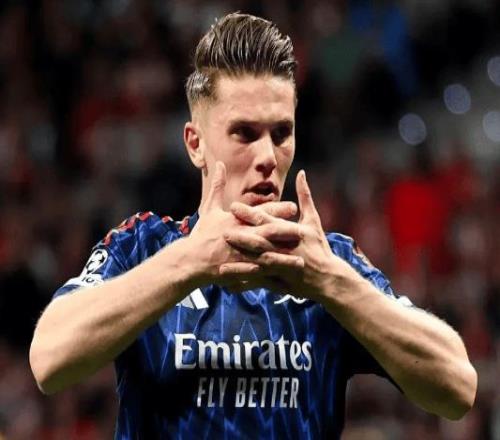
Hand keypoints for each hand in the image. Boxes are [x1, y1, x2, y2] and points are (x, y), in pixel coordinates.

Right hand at [187, 162, 303, 288]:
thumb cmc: (202, 234)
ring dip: (284, 258)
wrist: (191, 260)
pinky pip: (258, 275)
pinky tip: (285, 281)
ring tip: (301, 260)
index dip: (278, 210)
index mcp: (236, 220)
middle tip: (303, 231)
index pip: (261, 213)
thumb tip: (220, 165)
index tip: (294, 207)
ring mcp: (240, 255)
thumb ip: (218, 186)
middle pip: (268, 233)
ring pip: (267, 256)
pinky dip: (272, 277)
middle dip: (287, 232)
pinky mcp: (239, 271)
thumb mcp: (209, 208)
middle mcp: (241, 236)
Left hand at [226, 170, 353, 300]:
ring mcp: (282, 267)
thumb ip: (305, 196)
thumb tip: (301, 173)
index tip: (233, 207)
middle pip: (260, 242)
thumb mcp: (314, 220)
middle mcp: (285, 249)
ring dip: (240, 263)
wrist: (328, 278)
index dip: (249, 214)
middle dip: (241, 237)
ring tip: (222, 262)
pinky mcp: (279, 282)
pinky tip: (228, 283)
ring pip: (258, 264)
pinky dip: (244, 282)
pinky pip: (258, 282)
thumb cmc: (319, 247)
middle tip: (223, 231)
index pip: (267, 220)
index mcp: (292, 232)